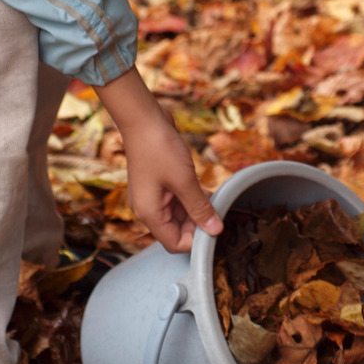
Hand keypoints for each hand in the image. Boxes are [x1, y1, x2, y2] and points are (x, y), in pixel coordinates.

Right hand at [96, 67, 222, 251]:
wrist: (143, 119)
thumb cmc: (159, 148)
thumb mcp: (184, 181)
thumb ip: (200, 208)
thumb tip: (215, 231)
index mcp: (149, 214)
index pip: (175, 243)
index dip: (196, 241)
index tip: (217, 229)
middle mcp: (148, 209)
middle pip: (177, 231)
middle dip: (199, 225)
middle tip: (220, 213)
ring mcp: (153, 196)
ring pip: (180, 216)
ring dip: (198, 211)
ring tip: (217, 201)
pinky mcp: (160, 185)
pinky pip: (178, 200)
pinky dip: (193, 199)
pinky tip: (208, 192)